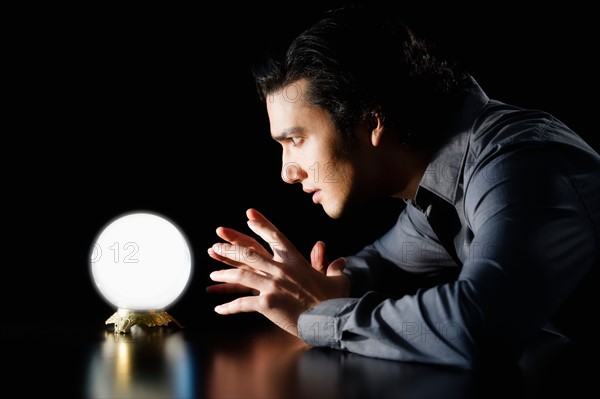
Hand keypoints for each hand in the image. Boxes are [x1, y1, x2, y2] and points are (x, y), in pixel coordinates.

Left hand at [207, 208, 348, 336]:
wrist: (330, 320)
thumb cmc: (334, 300)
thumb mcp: (337, 280)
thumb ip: (333, 267)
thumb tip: (340, 260)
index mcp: (295, 260)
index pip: (275, 237)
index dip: (262, 224)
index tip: (249, 215)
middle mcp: (281, 269)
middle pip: (250, 253)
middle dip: (230, 249)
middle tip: (216, 247)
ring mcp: (272, 285)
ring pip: (241, 275)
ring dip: (225, 274)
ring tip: (213, 274)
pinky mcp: (267, 303)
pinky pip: (242, 303)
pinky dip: (229, 306)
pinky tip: (219, 309)